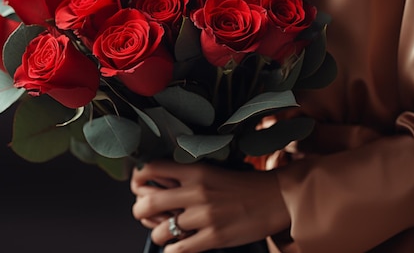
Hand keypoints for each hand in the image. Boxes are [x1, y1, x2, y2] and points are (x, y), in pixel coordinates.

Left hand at [131, 160, 290, 252]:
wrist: (276, 198)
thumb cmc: (242, 185)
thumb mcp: (212, 170)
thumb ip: (186, 176)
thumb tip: (157, 183)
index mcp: (195, 170)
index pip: (151, 168)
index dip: (137, 179)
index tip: (137, 186)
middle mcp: (196, 191)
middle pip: (147, 202)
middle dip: (139, 211)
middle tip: (142, 214)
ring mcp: (205, 215)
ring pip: (161, 230)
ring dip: (157, 234)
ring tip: (164, 234)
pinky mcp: (215, 236)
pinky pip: (179, 249)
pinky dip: (172, 251)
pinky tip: (175, 247)